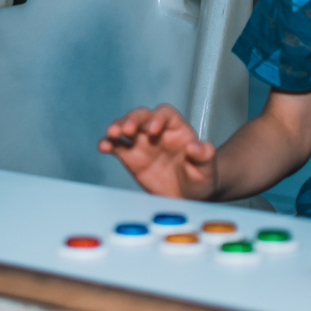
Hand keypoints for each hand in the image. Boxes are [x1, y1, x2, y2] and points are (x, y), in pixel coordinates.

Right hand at [98, 104, 217, 198]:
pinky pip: (116, 146)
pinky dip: (107, 144)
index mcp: (176, 129)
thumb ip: (205, 155)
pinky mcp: (130, 157)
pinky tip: (102, 146)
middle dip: (133, 119)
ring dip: (117, 127)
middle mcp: (156, 132)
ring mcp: (142, 143)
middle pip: (142, 116)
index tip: (153, 130)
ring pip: (126, 127)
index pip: (166, 114)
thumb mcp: (208, 168)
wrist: (189, 196)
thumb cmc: (200, 177)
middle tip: (127, 129)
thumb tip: (195, 146)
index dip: (158, 118)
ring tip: (111, 134)